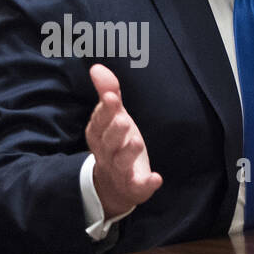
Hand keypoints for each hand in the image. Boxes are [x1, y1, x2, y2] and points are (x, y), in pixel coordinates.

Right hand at [85, 63, 161, 218]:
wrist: (115, 186)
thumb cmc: (115, 143)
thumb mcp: (112, 118)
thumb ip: (108, 94)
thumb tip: (96, 67)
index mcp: (99, 135)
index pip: (99, 122)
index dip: (104, 111)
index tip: (111, 97)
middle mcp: (106, 153)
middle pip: (108, 142)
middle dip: (115, 131)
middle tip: (124, 120)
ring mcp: (119, 171)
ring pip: (121, 162)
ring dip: (128, 153)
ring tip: (136, 142)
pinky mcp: (134, 186)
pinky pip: (138, 186)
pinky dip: (147, 184)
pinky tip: (156, 178)